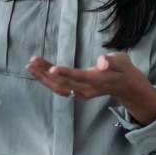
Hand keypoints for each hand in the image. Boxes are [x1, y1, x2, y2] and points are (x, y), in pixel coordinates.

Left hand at [26, 52, 155, 124]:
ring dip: (43, 77)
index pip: (79, 77)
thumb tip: (102, 61)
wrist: (125, 86)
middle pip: (64, 84)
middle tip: (32, 62)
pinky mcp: (76, 92)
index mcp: (97, 80)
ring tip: (30, 65)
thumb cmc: (122, 68)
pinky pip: (59, 87)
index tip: (52, 68)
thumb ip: (112, 60)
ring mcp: (81, 93)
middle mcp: (87, 90)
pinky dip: (47, 79)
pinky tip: (37, 70)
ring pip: (58, 87)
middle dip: (46, 74)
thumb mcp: (122, 60)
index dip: (65, 73)